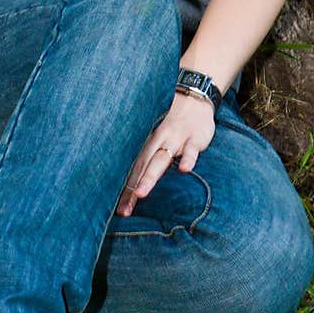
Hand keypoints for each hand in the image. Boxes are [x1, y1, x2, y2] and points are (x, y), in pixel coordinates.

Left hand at [116, 94, 215, 216]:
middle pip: (142, 167)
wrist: (194, 100)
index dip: (126, 191)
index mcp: (147, 145)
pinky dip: (187, 158)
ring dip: (150, 176)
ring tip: (141, 192)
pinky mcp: (194, 138)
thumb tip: (134, 185)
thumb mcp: (158, 140)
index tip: (119, 211)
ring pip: (161, 159)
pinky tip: (184, 169)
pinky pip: (191, 149)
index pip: (134, 170)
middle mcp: (158, 143)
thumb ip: (149, 159)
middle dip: (132, 188)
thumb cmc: (173, 126)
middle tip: (124, 209)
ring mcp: (175, 139)